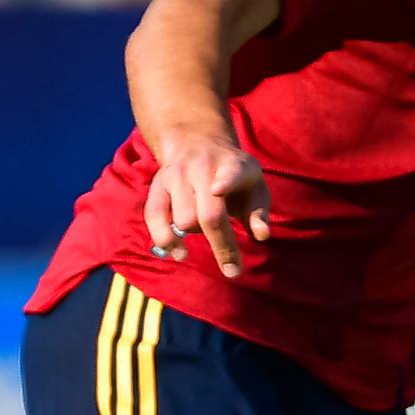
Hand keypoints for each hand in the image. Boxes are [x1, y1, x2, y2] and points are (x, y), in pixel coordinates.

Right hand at [143, 131, 272, 277]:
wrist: (198, 144)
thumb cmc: (235, 176)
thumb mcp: (254, 187)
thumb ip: (259, 212)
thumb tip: (261, 236)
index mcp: (234, 165)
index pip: (230, 173)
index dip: (224, 181)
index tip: (218, 190)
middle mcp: (202, 167)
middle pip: (209, 214)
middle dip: (222, 245)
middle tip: (233, 270)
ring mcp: (177, 175)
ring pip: (183, 220)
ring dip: (196, 236)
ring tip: (206, 234)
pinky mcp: (157, 184)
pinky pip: (154, 216)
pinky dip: (164, 238)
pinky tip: (177, 253)